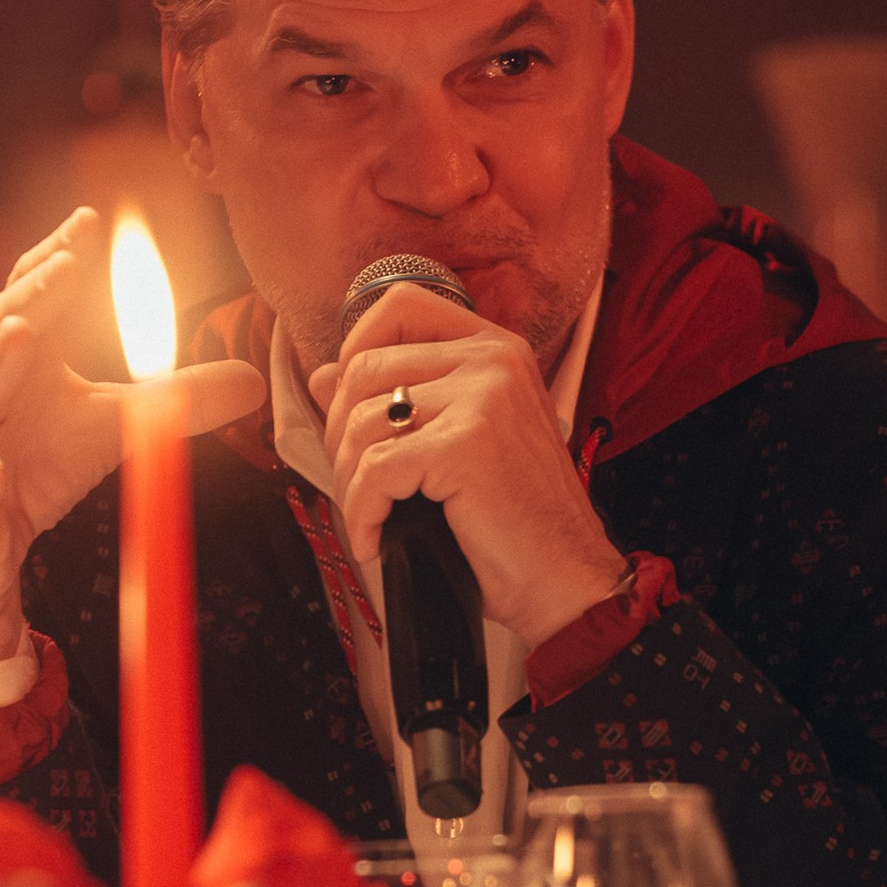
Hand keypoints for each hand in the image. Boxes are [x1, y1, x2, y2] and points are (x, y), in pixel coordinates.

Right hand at [0, 209, 264, 665]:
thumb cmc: (25, 473)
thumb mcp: (107, 434)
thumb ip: (172, 404)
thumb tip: (253, 381)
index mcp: (18, 365)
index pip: (31, 297)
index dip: (59, 259)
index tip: (91, 221)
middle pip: (2, 334)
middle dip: (34, 297)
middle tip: (69, 262)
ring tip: (22, 335)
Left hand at [309, 283, 623, 649]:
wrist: (567, 580)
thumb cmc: (517, 521)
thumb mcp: (458, 444)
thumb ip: (398, 400)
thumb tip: (320, 376)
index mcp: (496, 349)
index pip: (402, 306)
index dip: (354, 345)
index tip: (345, 403)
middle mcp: (493, 361)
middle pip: (365, 367)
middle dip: (339, 433)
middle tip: (356, 485)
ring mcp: (482, 397)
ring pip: (362, 421)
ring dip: (348, 481)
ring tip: (369, 518)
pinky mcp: (466, 445)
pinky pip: (374, 471)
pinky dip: (362, 514)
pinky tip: (375, 541)